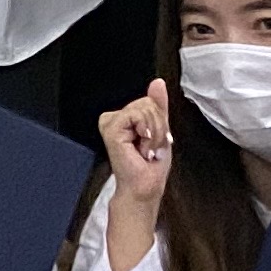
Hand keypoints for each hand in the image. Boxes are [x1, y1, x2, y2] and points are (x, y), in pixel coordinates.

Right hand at [99, 78, 173, 206]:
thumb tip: (158, 83)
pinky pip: (137, 116)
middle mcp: (114, 117)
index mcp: (124, 117)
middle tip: (151, 146)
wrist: (144, 187)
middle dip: (159, 127)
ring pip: (144, 109)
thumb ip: (158, 106)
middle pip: (148, 103)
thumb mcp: (160, 131)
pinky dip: (148, 134)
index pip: (149, 101)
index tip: (155, 141)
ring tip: (146, 149)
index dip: (160, 121)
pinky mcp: (110, 128)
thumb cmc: (151, 167)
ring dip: (155, 134)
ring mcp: (110, 122)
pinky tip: (140, 148)